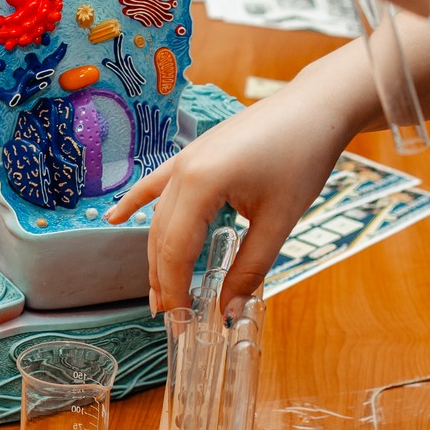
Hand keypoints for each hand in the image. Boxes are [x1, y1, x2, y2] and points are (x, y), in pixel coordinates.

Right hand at [104, 70, 367, 311]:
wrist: (315, 107)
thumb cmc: (302, 155)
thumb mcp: (280, 220)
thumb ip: (251, 268)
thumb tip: (230, 309)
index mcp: (201, 185)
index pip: (176, 252)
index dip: (176, 291)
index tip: (182, 322)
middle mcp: (182, 171)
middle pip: (161, 238)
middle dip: (163, 280)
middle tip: (169, 317)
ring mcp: (183, 160)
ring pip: (158, 217)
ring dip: (155, 256)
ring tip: (157, 291)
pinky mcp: (192, 154)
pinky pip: (155, 185)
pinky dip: (135, 204)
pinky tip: (114, 218)